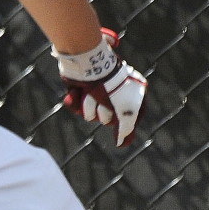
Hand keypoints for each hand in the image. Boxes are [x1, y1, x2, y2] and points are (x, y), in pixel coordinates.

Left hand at [54, 28, 147, 146]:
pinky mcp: (80, 88)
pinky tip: (76, 93)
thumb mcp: (127, 112)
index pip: (133, 116)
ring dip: (88, 106)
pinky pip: (77, 106)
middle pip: (108, 118)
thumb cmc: (111, 87)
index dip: (124, 125)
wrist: (86, 66)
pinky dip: (75, 102)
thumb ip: (126, 129)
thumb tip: (120, 144)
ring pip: (91, 114)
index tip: (119, 128)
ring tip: (90, 91)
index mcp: (133, 90)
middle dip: (103, 112)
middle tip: (105, 98)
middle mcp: (116, 90)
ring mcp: (97, 89)